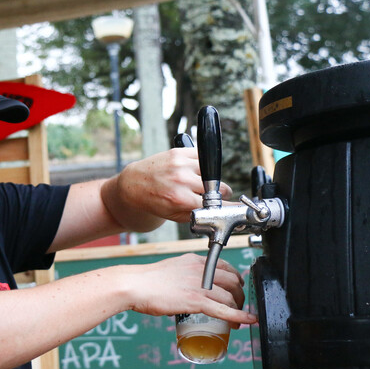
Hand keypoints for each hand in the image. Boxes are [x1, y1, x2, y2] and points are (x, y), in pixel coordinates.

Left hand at [114, 148, 232, 222]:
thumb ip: (197, 215)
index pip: (215, 204)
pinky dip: (202, 165)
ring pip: (212, 173)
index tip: (236, 210)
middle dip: (219, 194)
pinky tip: (192, 171)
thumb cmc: (154, 202)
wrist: (133, 185)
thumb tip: (221, 215)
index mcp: (180, 200)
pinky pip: (203, 157)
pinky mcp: (179, 152)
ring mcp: (181, 164)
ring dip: (209, 179)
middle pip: (219, 188)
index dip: (228, 207)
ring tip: (196, 184)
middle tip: (211, 196)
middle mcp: (181, 180)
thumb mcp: (174, 216)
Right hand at [121, 253, 254, 325]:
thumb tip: (185, 287)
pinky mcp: (196, 301)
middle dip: (240, 294)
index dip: (235, 278)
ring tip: (237, 318)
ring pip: (231, 297)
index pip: (225, 266)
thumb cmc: (147, 280)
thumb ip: (183, 274)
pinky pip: (224, 310)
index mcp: (195, 260)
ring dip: (238, 308)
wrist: (135, 285)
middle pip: (233, 281)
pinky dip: (239, 317)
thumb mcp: (172, 268)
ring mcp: (200, 285)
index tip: (237, 287)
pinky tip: (247, 322)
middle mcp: (201, 270)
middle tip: (238, 305)